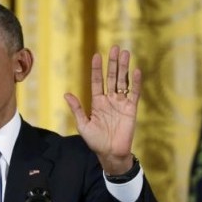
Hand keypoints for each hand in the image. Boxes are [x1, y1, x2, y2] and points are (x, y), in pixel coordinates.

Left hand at [64, 45, 140, 174]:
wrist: (110, 153)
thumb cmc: (95, 141)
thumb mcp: (83, 124)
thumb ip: (77, 109)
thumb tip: (66, 94)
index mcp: (97, 102)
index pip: (97, 81)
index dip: (97, 69)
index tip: (97, 55)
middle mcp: (110, 100)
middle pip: (111, 77)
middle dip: (113, 63)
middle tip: (115, 48)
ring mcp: (121, 103)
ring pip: (123, 82)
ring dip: (124, 68)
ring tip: (125, 53)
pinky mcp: (131, 109)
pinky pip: (134, 93)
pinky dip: (135, 83)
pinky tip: (135, 71)